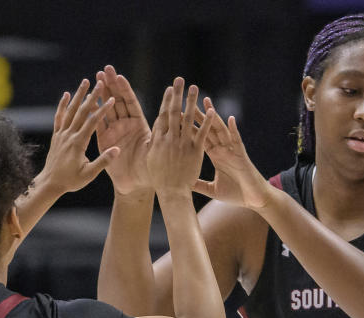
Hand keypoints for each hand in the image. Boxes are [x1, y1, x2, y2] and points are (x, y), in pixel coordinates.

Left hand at [41, 79, 118, 193]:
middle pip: (81, 112)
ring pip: (70, 110)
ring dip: (78, 95)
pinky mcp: (56, 135)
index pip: (92, 122)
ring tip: (85, 81)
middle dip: (92, 96)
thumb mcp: (89, 174)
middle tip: (99, 82)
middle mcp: (69, 135)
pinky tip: (67, 95)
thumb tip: (117, 149)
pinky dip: (62, 105)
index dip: (102, 109)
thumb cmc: (71, 180)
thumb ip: (103, 161)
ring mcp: (61, 134)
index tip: (111, 98)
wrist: (50, 183)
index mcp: (78, 143)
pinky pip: (59, 117)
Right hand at [95, 66, 152, 194]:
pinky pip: (97, 124)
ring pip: (106, 109)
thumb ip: (157, 134)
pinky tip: (87, 99)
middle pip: (117, 101)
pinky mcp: (103, 140)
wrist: (136, 185)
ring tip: (95, 77)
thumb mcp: (154, 149)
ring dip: (101, 93)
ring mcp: (114, 131)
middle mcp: (126, 125)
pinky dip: (92, 112)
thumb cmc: (149, 169)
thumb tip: (167, 118)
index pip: (131, 103)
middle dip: (111, 85)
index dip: (125, 90)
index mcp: (139, 125)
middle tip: (106, 68)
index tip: (119, 76)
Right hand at [147, 77, 212, 197]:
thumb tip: (154, 134)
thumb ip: (154, 145)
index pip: (163, 116)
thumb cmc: (160, 180)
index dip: (167, 101)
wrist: (172, 192)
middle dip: (177, 95)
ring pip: (188, 119)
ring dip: (191, 102)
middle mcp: (170, 139)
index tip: (170, 89)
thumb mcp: (151, 159)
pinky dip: (206, 122)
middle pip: (174, 112)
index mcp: (159, 140)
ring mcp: (183, 144)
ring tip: (195, 88)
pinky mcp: (195, 151)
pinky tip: (211, 110)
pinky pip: (202, 134)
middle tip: (180, 79)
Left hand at [193, 97, 274, 209]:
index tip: (177, 116)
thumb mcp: (212, 190)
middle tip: (187, 101)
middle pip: (208, 129)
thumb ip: (199, 184)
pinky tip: (230, 119)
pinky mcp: (242, 156)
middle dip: (198, 116)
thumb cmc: (236, 194)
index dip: (189, 128)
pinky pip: (237, 140)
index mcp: (216, 155)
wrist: (254, 200)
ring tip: (207, 102)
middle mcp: (223, 150)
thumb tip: (183, 184)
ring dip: (214, 116)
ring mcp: (232, 151)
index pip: (200, 138)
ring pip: (221, 130)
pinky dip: (234, 130)